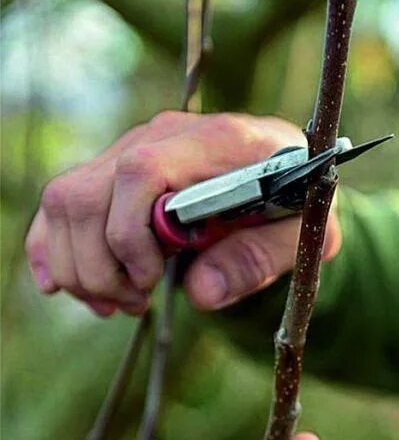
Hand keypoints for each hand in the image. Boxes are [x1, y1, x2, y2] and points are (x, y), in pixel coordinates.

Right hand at [25, 111, 341, 316]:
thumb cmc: (301, 205)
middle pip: (89, 192)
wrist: (294, 178)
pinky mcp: (115, 170)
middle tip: (136, 304)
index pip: (141, 171)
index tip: (153, 280)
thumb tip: (201, 292)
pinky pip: (60, 204)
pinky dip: (52, 249)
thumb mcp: (306, 236)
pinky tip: (66, 287)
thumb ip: (261, 258)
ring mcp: (134, 147)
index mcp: (219, 141)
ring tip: (123, 302)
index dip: (131, 234)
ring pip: (66, 201)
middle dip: (100, 264)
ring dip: (79, 265)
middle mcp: (166, 135)